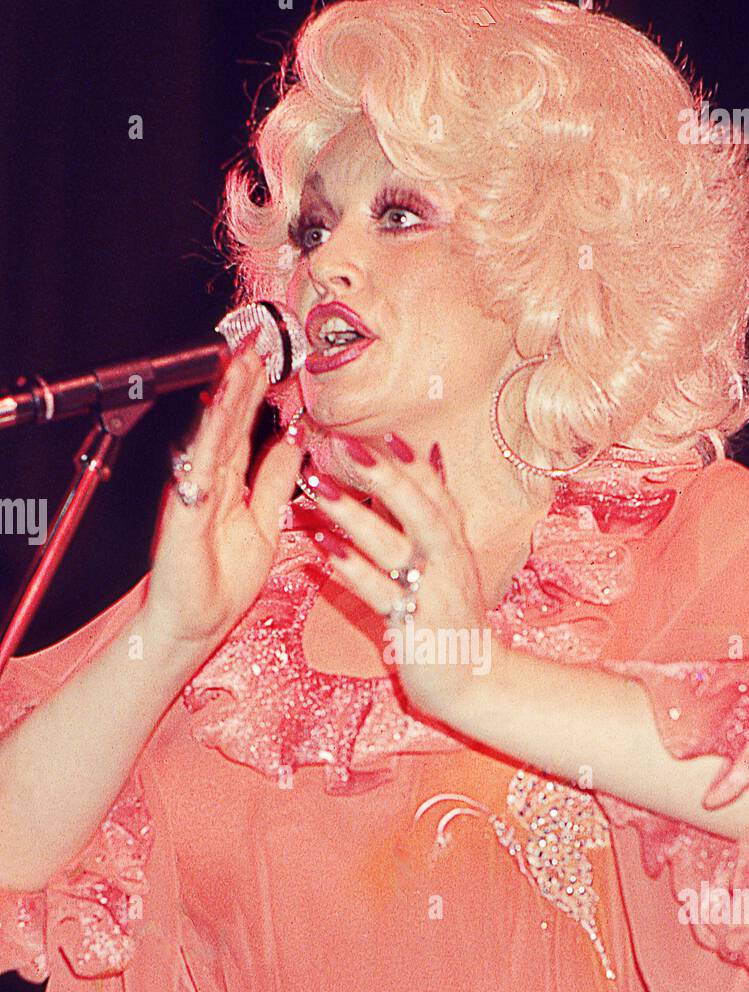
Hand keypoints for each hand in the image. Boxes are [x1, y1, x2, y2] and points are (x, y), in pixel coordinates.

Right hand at [142, 339, 303, 654]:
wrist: (194, 624)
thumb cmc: (222, 582)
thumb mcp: (264, 523)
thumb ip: (275, 481)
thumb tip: (294, 441)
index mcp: (228, 484)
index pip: (244, 428)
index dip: (257, 393)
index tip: (271, 359)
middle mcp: (208, 482)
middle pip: (228, 422)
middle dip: (241, 381)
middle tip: (256, 342)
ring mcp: (194, 494)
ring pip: (213, 436)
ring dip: (226, 398)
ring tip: (240, 363)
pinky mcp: (187, 512)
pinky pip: (201, 470)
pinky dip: (211, 439)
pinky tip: (220, 412)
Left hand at [304, 434, 494, 718]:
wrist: (473, 683)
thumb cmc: (453, 621)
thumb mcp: (452, 564)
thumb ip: (436, 515)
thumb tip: (431, 459)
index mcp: (455, 547)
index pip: (437, 495)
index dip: (413, 464)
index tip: (383, 433)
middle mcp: (448, 564)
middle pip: (420, 510)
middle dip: (384, 476)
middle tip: (344, 445)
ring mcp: (432, 594)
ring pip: (394, 547)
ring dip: (354, 514)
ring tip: (316, 486)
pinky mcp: (413, 626)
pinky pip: (378, 592)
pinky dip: (350, 568)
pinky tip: (320, 548)